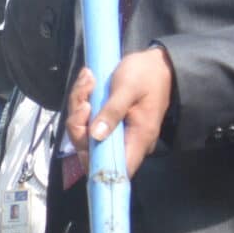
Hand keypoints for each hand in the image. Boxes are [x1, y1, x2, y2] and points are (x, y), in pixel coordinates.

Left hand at [65, 47, 173, 174]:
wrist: (155, 63)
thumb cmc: (145, 75)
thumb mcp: (127, 88)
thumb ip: (112, 111)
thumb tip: (96, 135)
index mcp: (138, 138)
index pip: (115, 169)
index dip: (93, 163)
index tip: (82, 135)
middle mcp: (126, 142)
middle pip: (89, 151)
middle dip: (78, 123)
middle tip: (85, 97)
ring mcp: (115, 134)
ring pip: (83, 134)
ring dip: (78, 108)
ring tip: (88, 81)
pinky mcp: (106, 125)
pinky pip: (85, 122)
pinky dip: (81, 104)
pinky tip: (87, 84)